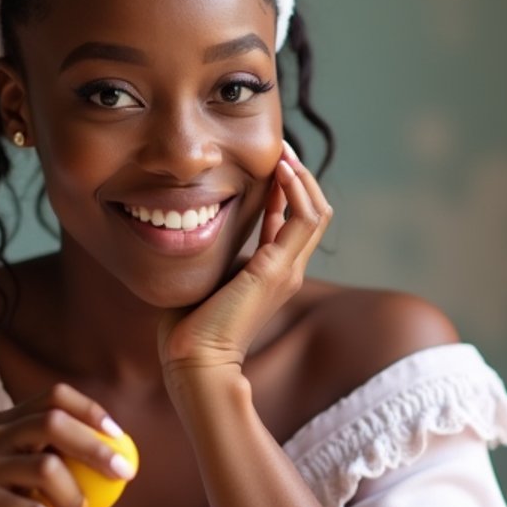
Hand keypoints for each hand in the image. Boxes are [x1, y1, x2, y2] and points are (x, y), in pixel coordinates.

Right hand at [0, 384, 128, 506]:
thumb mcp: (66, 489)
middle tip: (123, 472)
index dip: (89, 411)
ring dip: (77, 499)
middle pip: (50, 422)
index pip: (55, 397)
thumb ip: (86, 468)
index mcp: (14, 423)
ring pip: (46, 467)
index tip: (119, 436)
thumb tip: (125, 450)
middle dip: (95, 447)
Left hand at [159, 142, 332, 383]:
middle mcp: (288, 270)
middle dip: (299, 174)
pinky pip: (305, 218)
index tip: (269, 158)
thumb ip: (215, 250)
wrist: (194, 360)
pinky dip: (297, 190)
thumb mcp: (206, 273)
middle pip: (314, 210)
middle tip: (279, 146)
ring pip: (317, 210)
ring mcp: (288, 271)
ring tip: (282, 151)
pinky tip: (280, 169)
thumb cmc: (189, 325)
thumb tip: (197, 222)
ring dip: (302, 176)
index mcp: (273, 271)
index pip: (293, 219)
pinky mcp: (278, 270)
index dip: (285, 186)